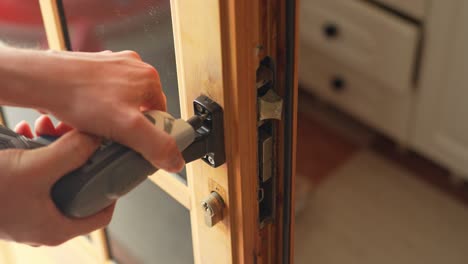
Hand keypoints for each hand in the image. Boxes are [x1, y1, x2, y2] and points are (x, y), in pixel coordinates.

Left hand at [0, 47, 183, 172]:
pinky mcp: (93, 68)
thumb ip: (157, 145)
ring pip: (120, 102)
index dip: (150, 132)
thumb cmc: (80, 95)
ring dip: (111, 117)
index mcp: (148, 77)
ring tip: (97, 128)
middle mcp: (132, 67)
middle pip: (140, 108)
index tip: (137, 142)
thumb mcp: (128, 128)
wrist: (43, 80)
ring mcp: (112, 65)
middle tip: (113, 137)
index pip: (161, 113)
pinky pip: (102, 94)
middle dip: (127, 125)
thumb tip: (175, 159)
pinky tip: (85, 116)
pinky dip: (96, 108)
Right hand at [0, 116, 113, 245]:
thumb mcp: (35, 168)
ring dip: (54, 147)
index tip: (114, 161)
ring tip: (46, 126)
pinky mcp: (13, 196)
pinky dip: (33, 150)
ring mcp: (27, 210)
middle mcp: (45, 221)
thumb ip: (72, 154)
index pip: (102, 214)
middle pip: (79, 187)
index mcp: (58, 227)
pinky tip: (27, 130)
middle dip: (78, 156)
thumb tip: (98, 139)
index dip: (112, 188)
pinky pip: (32, 172)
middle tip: (74, 134)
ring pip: (55, 175)